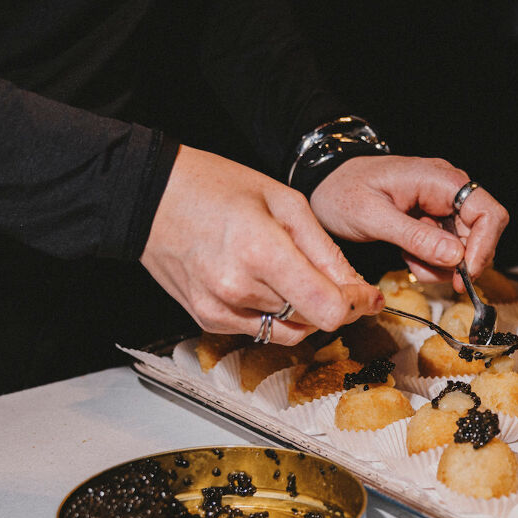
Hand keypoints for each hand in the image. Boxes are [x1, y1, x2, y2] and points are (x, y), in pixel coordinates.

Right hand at [142, 145, 381, 343]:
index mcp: (262, 252)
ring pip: (289, 331)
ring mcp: (219, 309)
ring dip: (303, 311)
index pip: (328, 309)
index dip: (354, 305)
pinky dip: (273, 313)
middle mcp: (238, 289)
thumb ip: (325, 251)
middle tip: (332, 278)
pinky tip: (261, 281)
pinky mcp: (208, 319)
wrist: (150, 196)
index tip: (366, 296)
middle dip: (331, 303)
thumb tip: (357, 288)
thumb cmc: (215, 187)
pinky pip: (260, 329)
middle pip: (312, 320)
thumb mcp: (284, 202)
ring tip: (289, 273)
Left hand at [309, 155, 509, 290]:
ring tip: (409, 262)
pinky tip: (408, 257)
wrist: (325, 186)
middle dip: (459, 262)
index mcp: (438, 180)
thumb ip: (415, 236)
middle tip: (429, 275)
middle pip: (480, 234)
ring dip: (441, 265)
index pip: (488, 212)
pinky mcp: (433, 220)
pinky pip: (446, 249)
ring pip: (464, 247)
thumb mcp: (373, 217)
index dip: (484, 247)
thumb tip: (455, 255)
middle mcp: (447, 190)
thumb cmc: (343, 191)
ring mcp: (441, 205)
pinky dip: (431, 262)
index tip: (465, 274)